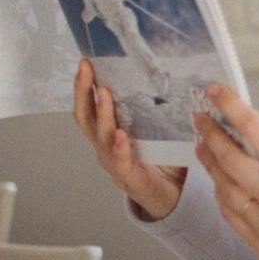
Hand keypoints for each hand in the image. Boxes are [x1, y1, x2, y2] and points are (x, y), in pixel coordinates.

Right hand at [73, 58, 185, 219]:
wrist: (175, 196)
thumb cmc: (163, 161)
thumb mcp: (156, 128)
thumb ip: (155, 107)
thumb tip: (166, 72)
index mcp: (110, 133)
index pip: (91, 106)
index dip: (85, 86)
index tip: (86, 62)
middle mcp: (107, 147)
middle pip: (86, 118)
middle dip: (83, 92)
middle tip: (86, 70)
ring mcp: (115, 163)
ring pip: (101, 137)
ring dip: (103, 114)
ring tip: (104, 93)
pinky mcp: (130, 179)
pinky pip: (120, 163)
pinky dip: (119, 148)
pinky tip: (121, 135)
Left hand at [194, 84, 258, 259]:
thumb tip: (250, 144)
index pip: (254, 129)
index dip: (230, 106)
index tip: (217, 93)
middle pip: (229, 159)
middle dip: (211, 135)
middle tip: (202, 121)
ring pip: (223, 188)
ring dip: (211, 165)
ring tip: (206, 149)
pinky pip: (230, 215)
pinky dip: (222, 194)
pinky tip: (221, 182)